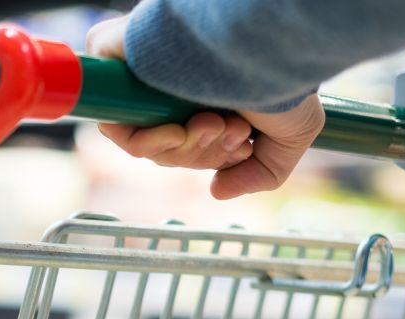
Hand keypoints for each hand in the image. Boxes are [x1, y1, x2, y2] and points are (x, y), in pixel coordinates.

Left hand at [86, 16, 325, 199]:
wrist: (266, 40)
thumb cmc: (282, 74)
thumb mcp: (290, 135)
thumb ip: (262, 172)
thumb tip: (216, 191)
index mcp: (201, 95)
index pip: (184, 146)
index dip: (209, 156)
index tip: (241, 147)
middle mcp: (169, 83)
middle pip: (164, 149)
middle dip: (203, 152)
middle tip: (233, 130)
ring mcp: (141, 72)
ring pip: (142, 142)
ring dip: (186, 148)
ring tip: (219, 123)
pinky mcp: (114, 54)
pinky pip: (114, 122)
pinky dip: (148, 140)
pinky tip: (185, 128)